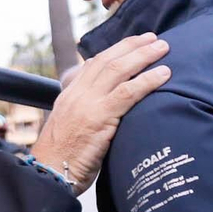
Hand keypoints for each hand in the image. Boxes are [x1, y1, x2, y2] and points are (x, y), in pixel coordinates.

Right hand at [28, 32, 169, 192]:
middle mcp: (77, 93)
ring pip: (118, 70)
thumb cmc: (62, 159)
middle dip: (132, 46)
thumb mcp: (69, 128)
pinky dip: (147, 81)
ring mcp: (88, 103)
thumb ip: (85, 114)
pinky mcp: (99, 117)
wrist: (49, 173)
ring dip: (144, 56)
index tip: (133, 43)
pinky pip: (127, 93)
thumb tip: (107, 114)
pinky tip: (164, 75)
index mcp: (69, 94)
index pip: (94, 64)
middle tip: (154, 38)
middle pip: (108, 60)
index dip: (116, 51)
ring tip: (164, 48)